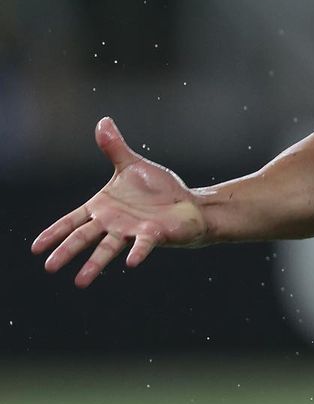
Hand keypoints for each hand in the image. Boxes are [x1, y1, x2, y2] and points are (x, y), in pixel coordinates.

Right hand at [31, 117, 207, 286]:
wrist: (187, 204)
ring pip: (108, 248)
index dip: (54, 232)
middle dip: (66, 251)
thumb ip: (115, 147)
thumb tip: (103, 121)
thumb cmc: (157, 190)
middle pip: (84, 238)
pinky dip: (137, 252)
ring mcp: (132, 230)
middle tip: (49, 267)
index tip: (35, 247)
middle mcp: (113, 223)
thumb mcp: (132, 164)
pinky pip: (143, 244)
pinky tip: (131, 264)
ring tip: (79, 282)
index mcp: (103, 207)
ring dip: (94, 264)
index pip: (72, 221)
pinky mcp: (154, 233)